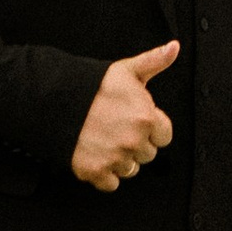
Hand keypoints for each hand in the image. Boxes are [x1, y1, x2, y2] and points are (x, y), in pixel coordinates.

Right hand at [71, 43, 179, 191]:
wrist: (56, 100)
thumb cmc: (94, 85)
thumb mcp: (127, 70)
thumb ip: (155, 61)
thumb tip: (175, 47)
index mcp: (146, 118)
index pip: (164, 137)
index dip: (151, 129)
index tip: (137, 122)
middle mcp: (133, 141)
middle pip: (148, 155)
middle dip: (136, 144)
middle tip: (117, 129)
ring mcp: (114, 158)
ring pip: (130, 170)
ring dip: (121, 159)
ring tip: (106, 140)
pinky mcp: (95, 171)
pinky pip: (111, 184)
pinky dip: (105, 174)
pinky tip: (97, 155)